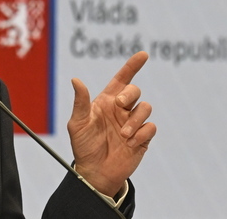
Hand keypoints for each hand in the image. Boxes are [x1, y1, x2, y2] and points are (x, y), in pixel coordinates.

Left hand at [67, 51, 155, 197]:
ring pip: (146, 108)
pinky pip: (150, 127)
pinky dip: (142, 134)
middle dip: (130, 94)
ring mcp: (133, 123)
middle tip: (119, 105)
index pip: (122, 79)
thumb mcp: (78, 124)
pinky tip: (130, 144)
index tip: (143, 55)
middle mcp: (121, 110)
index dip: (132, 66)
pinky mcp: (143, 138)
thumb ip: (80, 102)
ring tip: (123, 135)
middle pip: (135, 91)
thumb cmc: (84, 146)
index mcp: (106, 102)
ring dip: (135, 119)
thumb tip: (75, 80)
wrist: (95, 172)